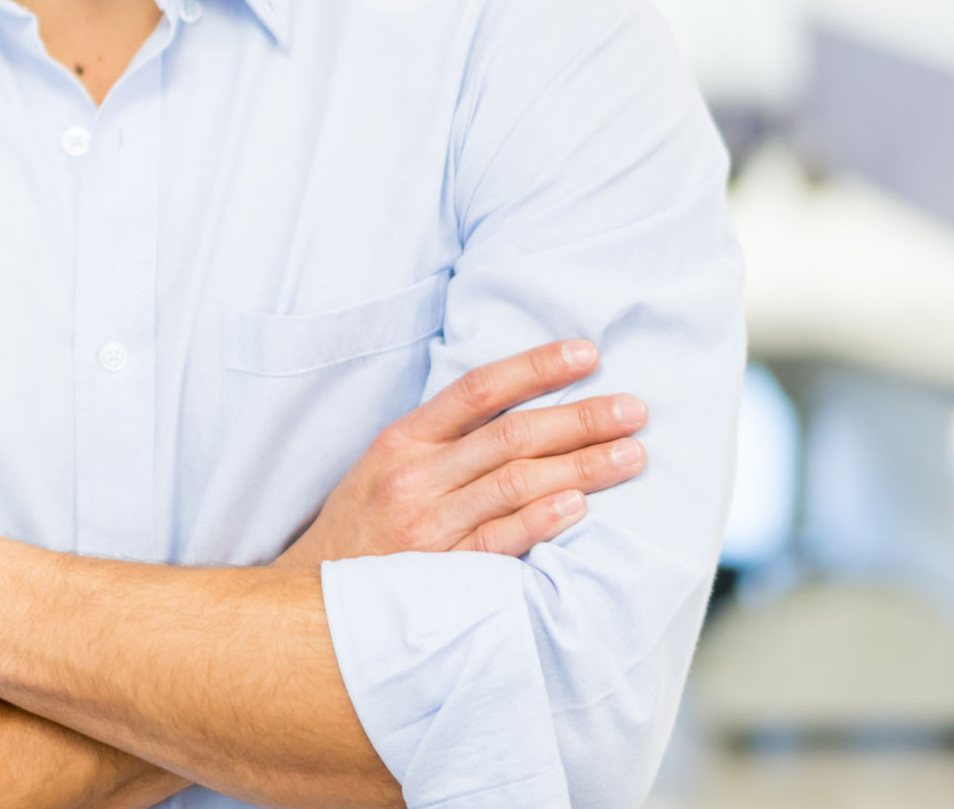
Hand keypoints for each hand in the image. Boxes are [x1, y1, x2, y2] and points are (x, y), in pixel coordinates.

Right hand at [275, 338, 645, 567]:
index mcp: (403, 440)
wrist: (320, 599)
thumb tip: (521, 406)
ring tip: (631, 455)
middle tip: (634, 409)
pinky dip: (540, 521)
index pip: (478, 389)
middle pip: (510, 436)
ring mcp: (430, 525)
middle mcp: (416, 476)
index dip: (535, 367)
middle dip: (579, 419)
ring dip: (580, 467)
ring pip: (515, 484)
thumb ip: (442, 438)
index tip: (588, 354)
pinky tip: (579, 505)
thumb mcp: (385, 464)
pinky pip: (500, 541)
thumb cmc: (362, 524)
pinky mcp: (443, 572)